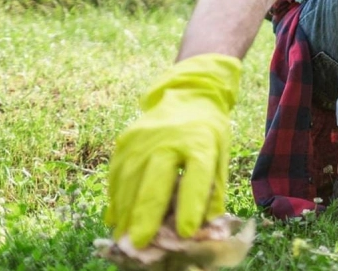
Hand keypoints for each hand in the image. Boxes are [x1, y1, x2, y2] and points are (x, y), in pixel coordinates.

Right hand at [106, 54, 240, 247]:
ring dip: (126, 213)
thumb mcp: (221, 154)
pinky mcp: (124, 142)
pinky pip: (116, 176)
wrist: (188, 94)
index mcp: (199, 142)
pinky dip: (116, 200)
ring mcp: (141, 139)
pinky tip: (117, 219)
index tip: (186, 232)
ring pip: (129, 182)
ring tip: (125, 240)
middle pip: (154, 181)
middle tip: (140, 244)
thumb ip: (214, 189)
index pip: (196, 176)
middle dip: (146, 215)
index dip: (191, 205)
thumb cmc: (208, 131)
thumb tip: (207, 226)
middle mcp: (167, 140)